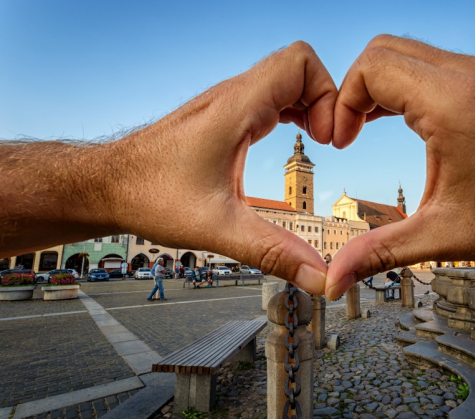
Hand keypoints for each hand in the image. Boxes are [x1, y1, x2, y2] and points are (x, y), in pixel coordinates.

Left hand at [0, 42, 336, 293]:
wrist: (107, 185)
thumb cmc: (150, 197)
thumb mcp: (219, 229)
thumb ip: (274, 252)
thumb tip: (319, 278)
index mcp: (236, 109)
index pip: (300, 63)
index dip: (328, 95)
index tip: (328, 140)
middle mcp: (233, 96)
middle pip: (300, 68)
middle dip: (326, 100)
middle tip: (328, 143)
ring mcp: (227, 102)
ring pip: (286, 78)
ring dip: (310, 105)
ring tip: (317, 142)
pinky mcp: (223, 113)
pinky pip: (270, 94)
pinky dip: (292, 109)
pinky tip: (288, 140)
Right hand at [325, 35, 474, 298]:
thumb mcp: (441, 236)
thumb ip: (379, 252)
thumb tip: (335, 279)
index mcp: (451, 104)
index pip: (372, 68)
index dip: (343, 103)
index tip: (343, 142)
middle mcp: (468, 76)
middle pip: (383, 51)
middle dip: (354, 90)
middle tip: (349, 133)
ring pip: (406, 52)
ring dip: (379, 85)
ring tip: (367, 127)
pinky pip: (431, 63)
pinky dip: (405, 84)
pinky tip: (401, 120)